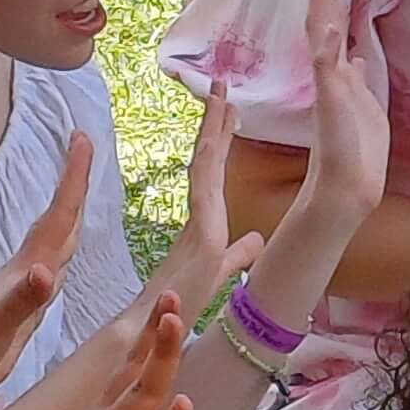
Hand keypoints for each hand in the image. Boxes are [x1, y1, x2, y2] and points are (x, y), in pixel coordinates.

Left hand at [0, 132, 89, 399]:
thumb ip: (22, 299)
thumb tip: (45, 272)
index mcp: (25, 268)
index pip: (58, 215)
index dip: (73, 178)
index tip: (81, 137)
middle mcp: (27, 271)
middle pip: (59, 219)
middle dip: (75, 184)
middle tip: (84, 146)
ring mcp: (24, 289)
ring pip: (56, 242)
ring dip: (70, 214)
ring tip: (80, 192)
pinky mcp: (22, 309)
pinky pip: (51, 269)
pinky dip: (61, 256)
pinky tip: (57, 262)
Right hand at [144, 55, 274, 322]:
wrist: (152, 327)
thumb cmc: (179, 304)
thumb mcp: (221, 271)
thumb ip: (238, 255)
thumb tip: (256, 240)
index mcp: (206, 220)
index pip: (214, 170)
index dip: (221, 138)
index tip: (230, 108)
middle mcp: (199, 213)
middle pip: (209, 157)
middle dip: (217, 120)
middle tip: (223, 83)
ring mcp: (198, 219)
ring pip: (206, 163)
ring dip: (214, 127)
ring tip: (221, 93)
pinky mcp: (201, 232)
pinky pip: (204, 186)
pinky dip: (210, 159)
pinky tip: (216, 136)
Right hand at [288, 0, 388, 226]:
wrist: (349, 184)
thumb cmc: (356, 151)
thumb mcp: (364, 105)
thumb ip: (355, 80)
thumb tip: (354, 57)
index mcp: (339, 78)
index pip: (331, 33)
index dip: (330, 6)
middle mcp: (330, 77)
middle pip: (325, 27)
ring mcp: (329, 87)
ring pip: (323, 39)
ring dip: (324, 9)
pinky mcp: (331, 99)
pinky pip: (327, 67)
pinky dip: (329, 46)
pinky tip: (332, 26)